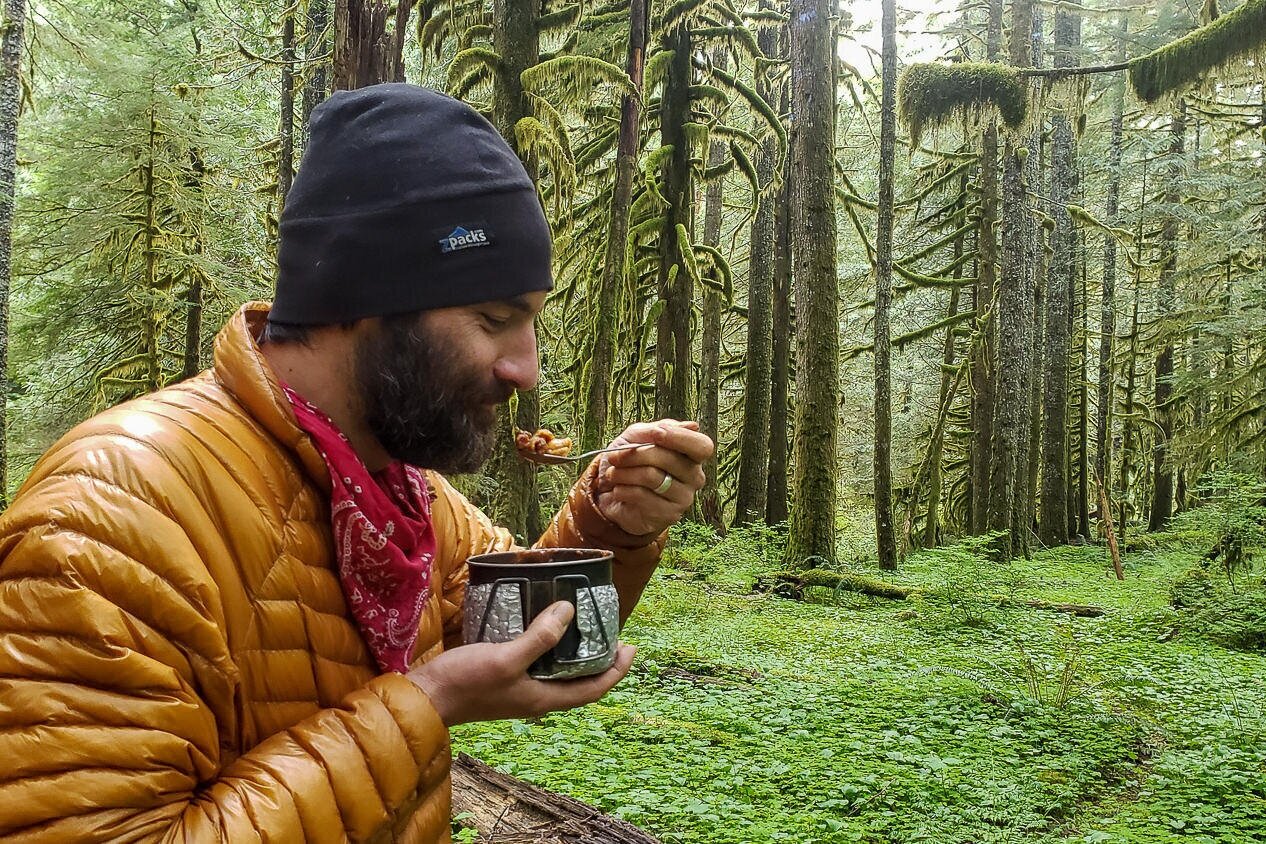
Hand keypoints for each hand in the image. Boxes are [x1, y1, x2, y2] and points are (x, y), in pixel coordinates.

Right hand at [407, 602, 634, 726]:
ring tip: (582, 626)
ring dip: (574, 653)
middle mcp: (536, 697)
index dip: (616, 671)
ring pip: (558, 673)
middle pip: (579, 682)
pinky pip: (537, 664)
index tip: (631, 646)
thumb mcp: (507, 658)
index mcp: (543, 699)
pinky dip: (548, 647)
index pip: (593, 689)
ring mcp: (519, 690)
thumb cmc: (466, 683)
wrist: (426, 698)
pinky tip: (541, 626)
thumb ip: (539, 638)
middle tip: (610, 632)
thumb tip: (569, 612)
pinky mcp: (503, 679)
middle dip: (599, 660)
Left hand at [593, 419, 715, 536]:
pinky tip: (618, 490)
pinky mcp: (669, 515)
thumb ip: (657, 429)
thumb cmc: (629, 463)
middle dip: (635, 454)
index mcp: (692, 456)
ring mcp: (684, 498)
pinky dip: (623, 489)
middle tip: (613, 457)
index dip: (680, 438)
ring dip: (624, 473)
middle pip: (669, 459)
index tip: (656, 433)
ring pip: (652, 477)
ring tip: (612, 473)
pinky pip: (642, 496)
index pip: (702, 446)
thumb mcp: (637, 437)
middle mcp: (694, 477)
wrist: (612, 496)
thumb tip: (692, 426)